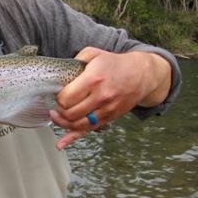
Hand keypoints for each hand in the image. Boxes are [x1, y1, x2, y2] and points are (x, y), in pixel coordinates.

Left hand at [50, 47, 170, 149]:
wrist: (141, 75)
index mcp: (93, 79)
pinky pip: (88, 131)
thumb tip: (60, 72)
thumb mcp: (93, 54)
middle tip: (56, 104)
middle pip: (70, 113)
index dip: (57, 97)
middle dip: (58, 110)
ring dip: (62, 123)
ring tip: (56, 116)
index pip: (66, 98)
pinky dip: (72, 138)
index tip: (56, 93)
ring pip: (77, 125)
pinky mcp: (109, 118)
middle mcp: (100, 97)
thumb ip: (75, 61)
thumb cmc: (115, 64)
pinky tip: (61, 143)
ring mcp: (106, 110)